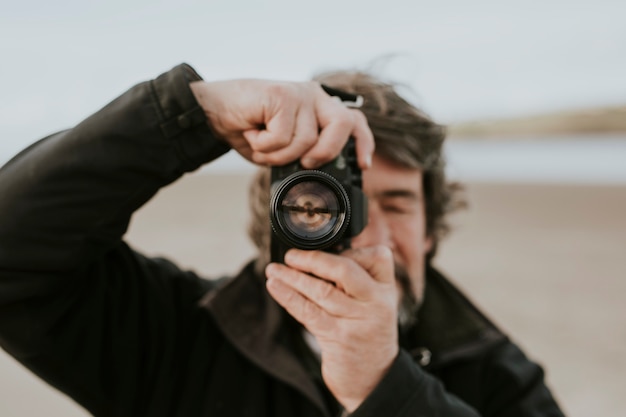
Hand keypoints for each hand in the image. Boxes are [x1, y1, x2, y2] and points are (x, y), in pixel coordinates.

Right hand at [190, 79, 373, 168]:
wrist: (212, 111)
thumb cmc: (248, 128)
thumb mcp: (282, 147)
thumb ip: (303, 153)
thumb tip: (317, 171)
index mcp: (318, 107)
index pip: (353, 121)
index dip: (362, 143)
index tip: (363, 166)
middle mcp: (315, 96)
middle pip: (343, 126)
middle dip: (324, 153)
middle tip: (303, 161)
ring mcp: (300, 93)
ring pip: (307, 140)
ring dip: (280, 154)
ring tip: (262, 143)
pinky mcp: (283, 94)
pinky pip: (283, 137)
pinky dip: (265, 146)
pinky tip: (253, 133)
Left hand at [264, 246, 398, 411]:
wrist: (374, 379)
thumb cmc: (367, 334)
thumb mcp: (374, 304)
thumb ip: (355, 280)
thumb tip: (317, 256)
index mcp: (387, 289)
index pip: (374, 257)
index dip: (347, 250)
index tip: (324, 250)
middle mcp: (376, 303)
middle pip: (345, 270)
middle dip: (313, 260)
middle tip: (291, 255)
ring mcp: (358, 321)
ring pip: (321, 291)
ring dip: (292, 277)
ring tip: (274, 270)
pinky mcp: (338, 338)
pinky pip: (308, 312)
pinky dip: (288, 296)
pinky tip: (275, 286)